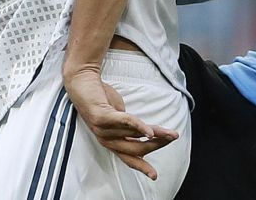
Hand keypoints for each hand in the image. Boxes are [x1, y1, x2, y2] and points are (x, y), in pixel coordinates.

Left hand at [62, 67, 178, 179]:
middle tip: (173, 139)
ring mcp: (102, 129)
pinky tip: (150, 130)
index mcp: (110, 141)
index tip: (154, 176)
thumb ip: (129, 126)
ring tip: (170, 132)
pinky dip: (139, 127)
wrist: (82, 80)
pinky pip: (125, 122)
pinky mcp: (101, 116)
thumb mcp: (119, 114)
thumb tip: (145, 132)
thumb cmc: (101, 97)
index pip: (127, 157)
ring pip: (135, 134)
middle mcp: (105, 139)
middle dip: (156, 145)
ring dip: (156, 132)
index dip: (141, 167)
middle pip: (135, 148)